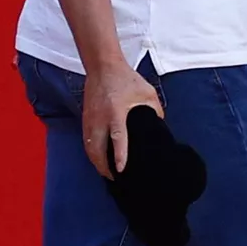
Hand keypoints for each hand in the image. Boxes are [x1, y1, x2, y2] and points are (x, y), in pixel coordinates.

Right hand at [82, 62, 164, 178]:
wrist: (103, 67)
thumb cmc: (126, 79)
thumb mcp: (146, 92)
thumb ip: (155, 110)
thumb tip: (161, 127)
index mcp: (116, 111)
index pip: (117, 137)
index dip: (119, 154)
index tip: (121, 169)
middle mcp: (100, 118)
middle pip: (96, 150)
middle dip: (104, 167)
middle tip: (115, 179)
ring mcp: (90, 120)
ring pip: (89, 149)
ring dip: (97, 163)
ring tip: (108, 173)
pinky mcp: (85, 120)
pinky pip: (87, 142)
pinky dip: (92, 153)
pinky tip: (100, 159)